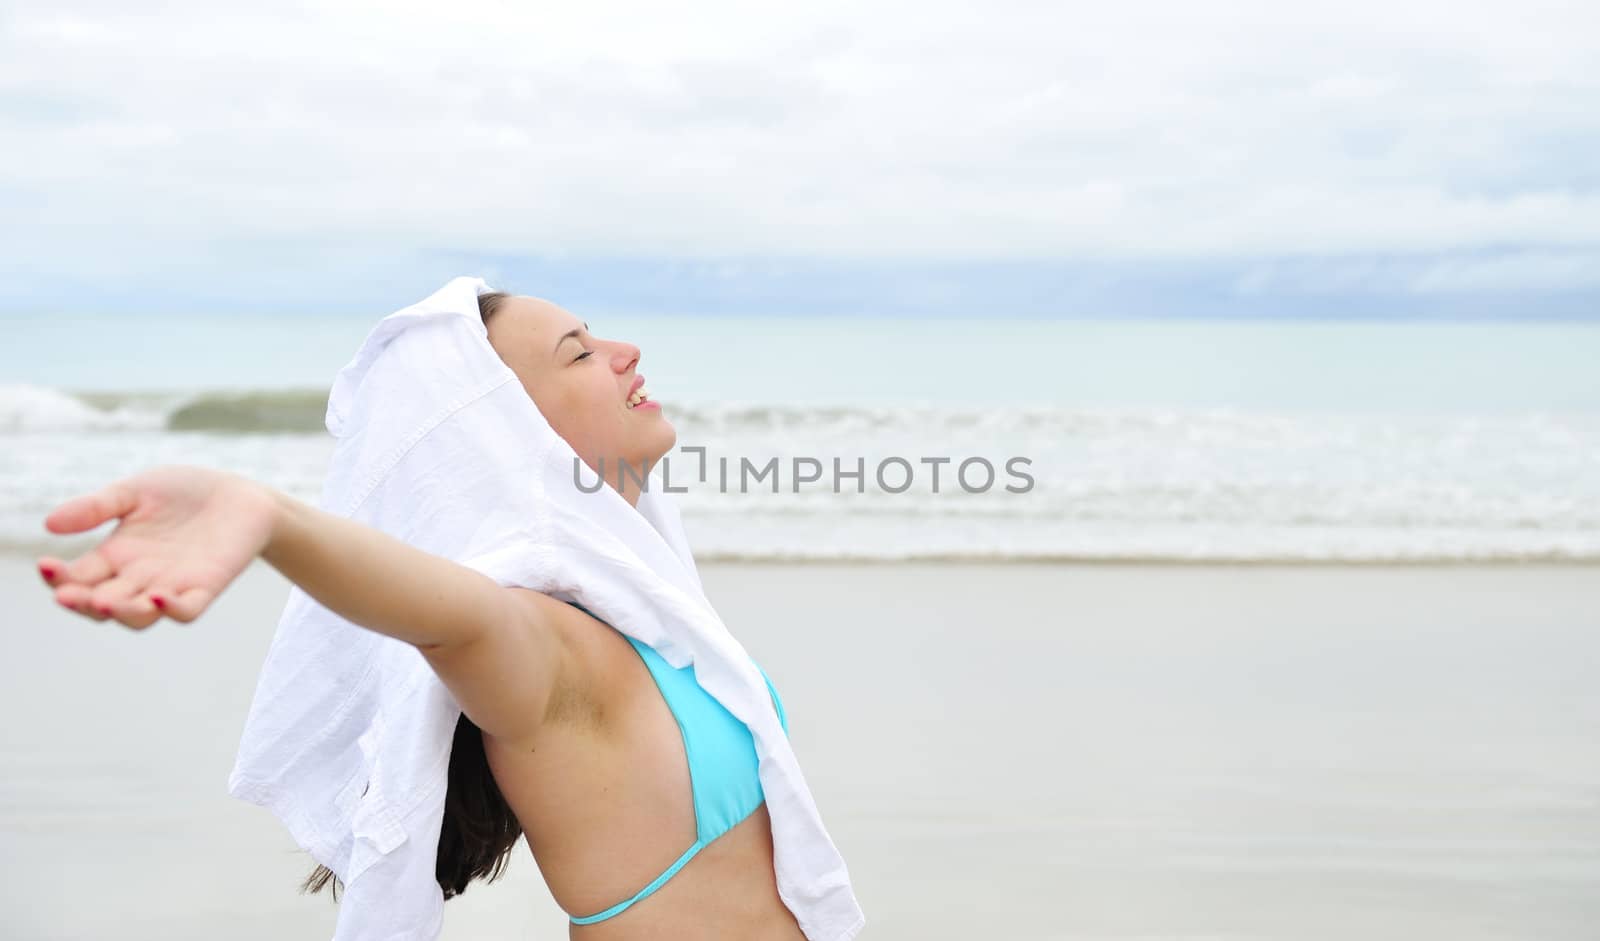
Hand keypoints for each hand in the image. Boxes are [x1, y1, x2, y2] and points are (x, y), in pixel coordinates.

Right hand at [36, 465, 278, 629]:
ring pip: (140, 616)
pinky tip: (159, 596)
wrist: (239, 494)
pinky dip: (173, 608)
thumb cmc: (185, 493)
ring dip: (122, 613)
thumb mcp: (134, 492)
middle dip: (82, 602)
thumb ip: (96, 507)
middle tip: (65, 595)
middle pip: (102, 604)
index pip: (78, 578)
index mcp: (116, 556)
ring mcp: (172, 585)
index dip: (59, 578)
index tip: (45, 565)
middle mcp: (139, 578)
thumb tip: (48, 524)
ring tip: (105, 602)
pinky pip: (187, 610)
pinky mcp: (206, 587)